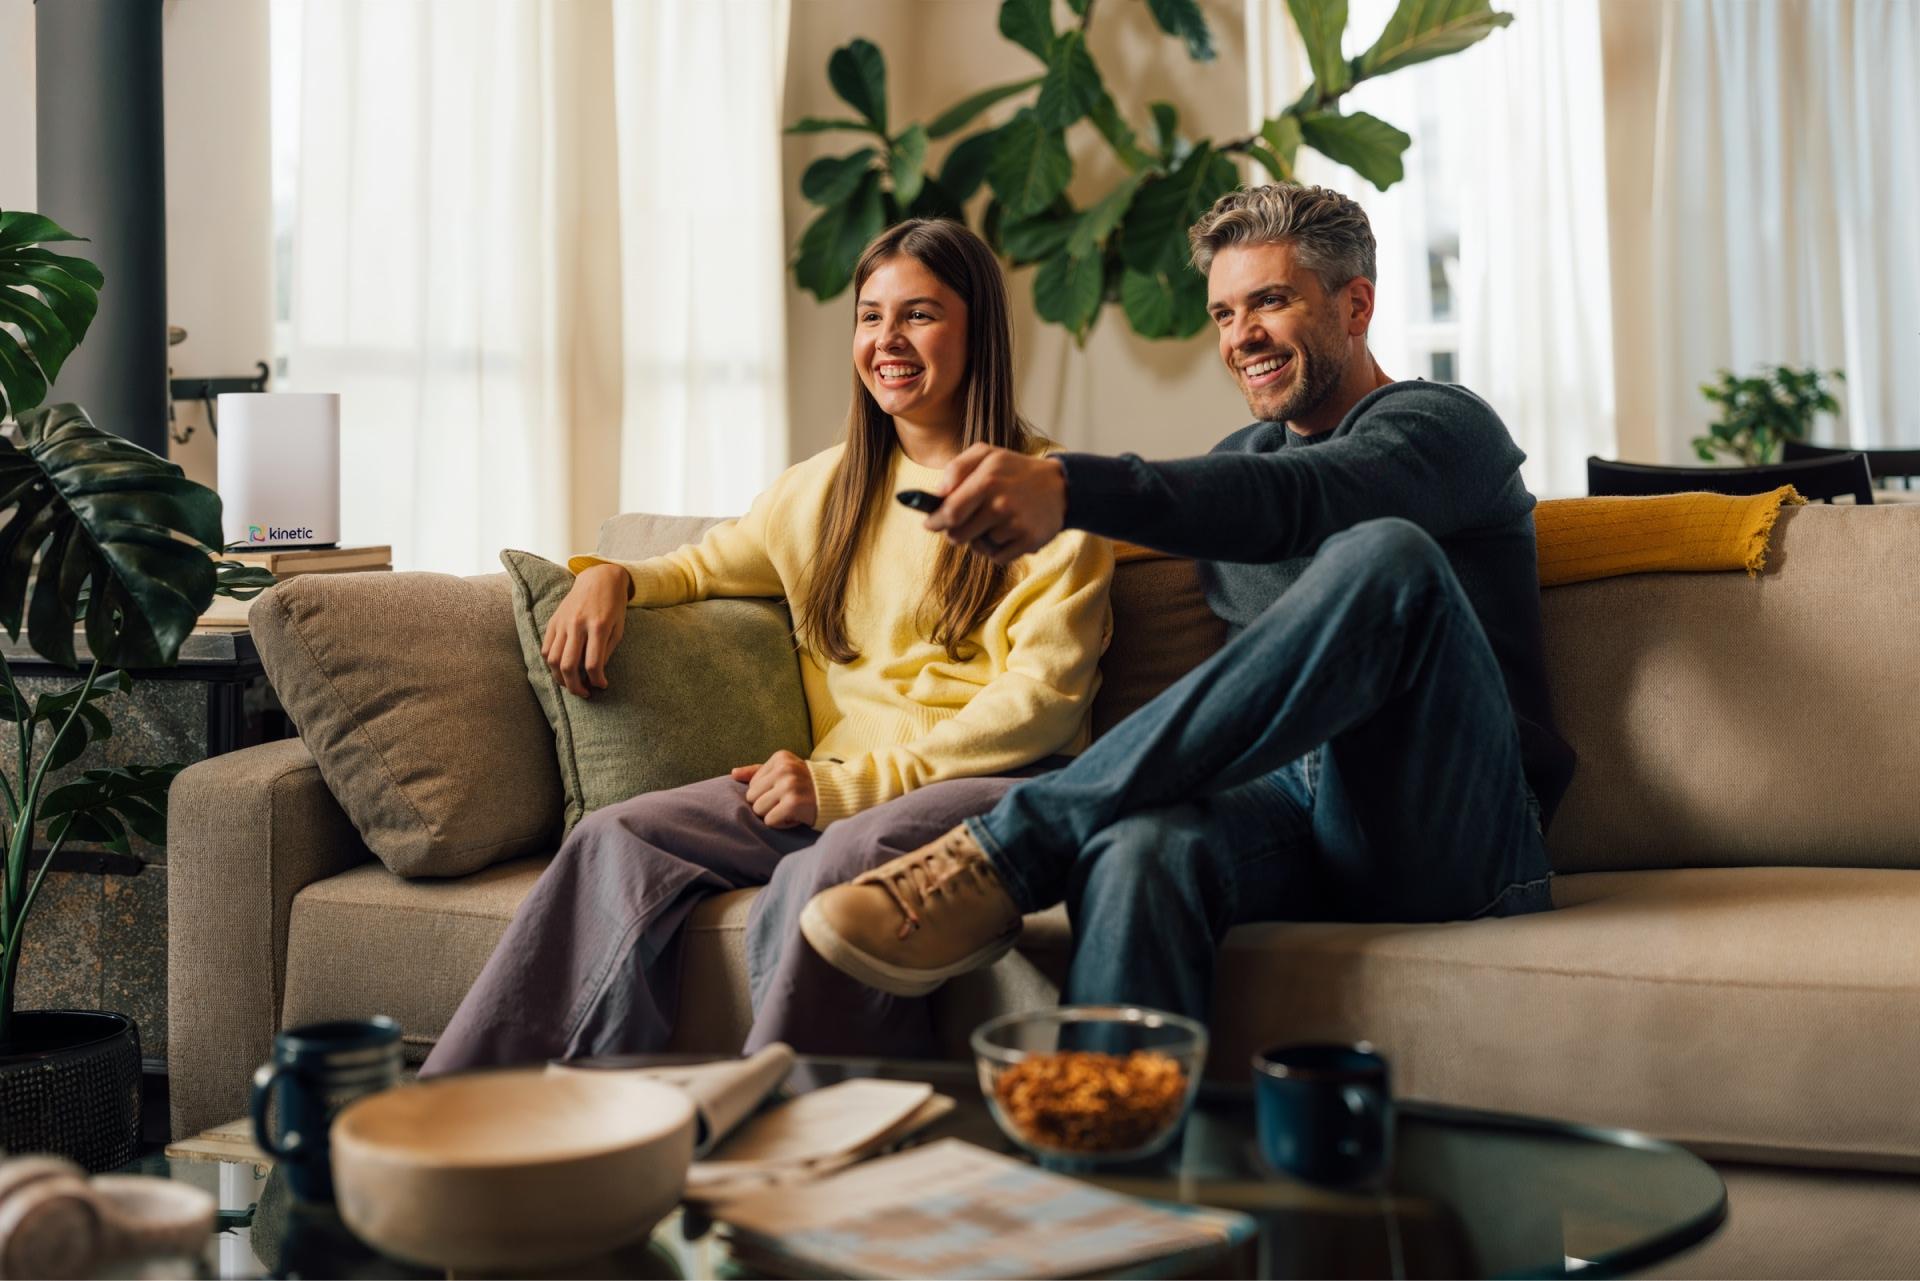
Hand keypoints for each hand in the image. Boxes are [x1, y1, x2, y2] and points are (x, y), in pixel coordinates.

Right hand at [540, 563, 630, 697]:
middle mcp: (577, 625)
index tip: (602, 686)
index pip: (592, 663)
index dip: (597, 681)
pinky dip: (551, 664)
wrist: (599, 579)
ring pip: (552, 660)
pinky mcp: (553, 621)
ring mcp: (562, 623)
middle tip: (584, 693)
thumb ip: (606, 651)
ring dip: (560, 678)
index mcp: (598, 626)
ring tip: (571, 684)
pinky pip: (546, 648)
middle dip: (575, 686)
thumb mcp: (618, 629)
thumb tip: (595, 675)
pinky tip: (561, 669)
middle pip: (568, 665)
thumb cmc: (613, 606)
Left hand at [730, 750, 817, 828]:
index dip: (767, 794)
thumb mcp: (784, 771)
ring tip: (791, 808)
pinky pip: (770, 821)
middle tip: (788, 802)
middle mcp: (784, 769)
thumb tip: (733, 774)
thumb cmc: (807, 785)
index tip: (786, 791)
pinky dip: (782, 823)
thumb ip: (758, 772)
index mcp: (780, 758)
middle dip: (768, 805)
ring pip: (759, 810)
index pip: (752, 785)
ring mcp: (789, 785)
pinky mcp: (793, 803)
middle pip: (752, 798)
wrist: (839, 796)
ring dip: (774, 815)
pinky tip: (795, 816)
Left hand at [926, 444, 1067, 564]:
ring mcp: (1016, 524)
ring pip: (978, 547)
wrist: (1060, 486)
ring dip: (980, 539)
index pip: (950, 512)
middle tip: (963, 523)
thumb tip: (939, 494)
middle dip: (955, 532)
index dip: (935, 522)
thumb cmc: (1014, 470)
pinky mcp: (1029, 541)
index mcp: (987, 479)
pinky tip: (1008, 532)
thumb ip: (957, 468)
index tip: (930, 523)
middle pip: (958, 535)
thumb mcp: (987, 454)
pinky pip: (997, 558)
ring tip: (995, 521)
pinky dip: (997, 550)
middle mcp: (1002, 503)